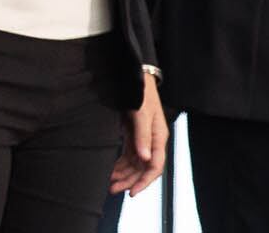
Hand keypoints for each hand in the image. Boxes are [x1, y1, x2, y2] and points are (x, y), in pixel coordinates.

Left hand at [110, 73, 167, 195]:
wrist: (135, 75)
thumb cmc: (141, 92)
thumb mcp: (141, 112)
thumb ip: (142, 135)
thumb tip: (144, 158)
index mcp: (158, 137)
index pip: (154, 166)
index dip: (144, 181)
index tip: (132, 192)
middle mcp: (151, 140)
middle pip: (142, 168)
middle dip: (129, 180)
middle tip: (114, 189)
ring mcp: (142, 137)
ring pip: (135, 163)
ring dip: (123, 173)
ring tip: (110, 183)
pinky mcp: (133, 133)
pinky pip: (128, 153)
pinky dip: (120, 162)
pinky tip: (112, 169)